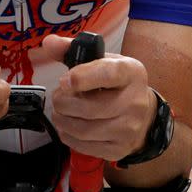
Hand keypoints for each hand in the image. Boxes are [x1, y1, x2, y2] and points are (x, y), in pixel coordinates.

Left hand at [41, 34, 156, 160]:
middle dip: (64, 102)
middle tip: (57, 97)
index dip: (82, 77)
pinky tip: (67, 127)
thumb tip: (49, 43)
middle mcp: (135, 101)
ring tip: (59, 111)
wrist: (142, 114)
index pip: (108, 74)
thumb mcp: (101, 61)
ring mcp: (129, 128)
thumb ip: (72, 50)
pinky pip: (85, 146)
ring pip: (84, 129)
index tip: (65, 80)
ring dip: (62, 120)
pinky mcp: (119, 149)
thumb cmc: (116, 84)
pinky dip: (68, 136)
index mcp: (131, 73)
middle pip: (90, 107)